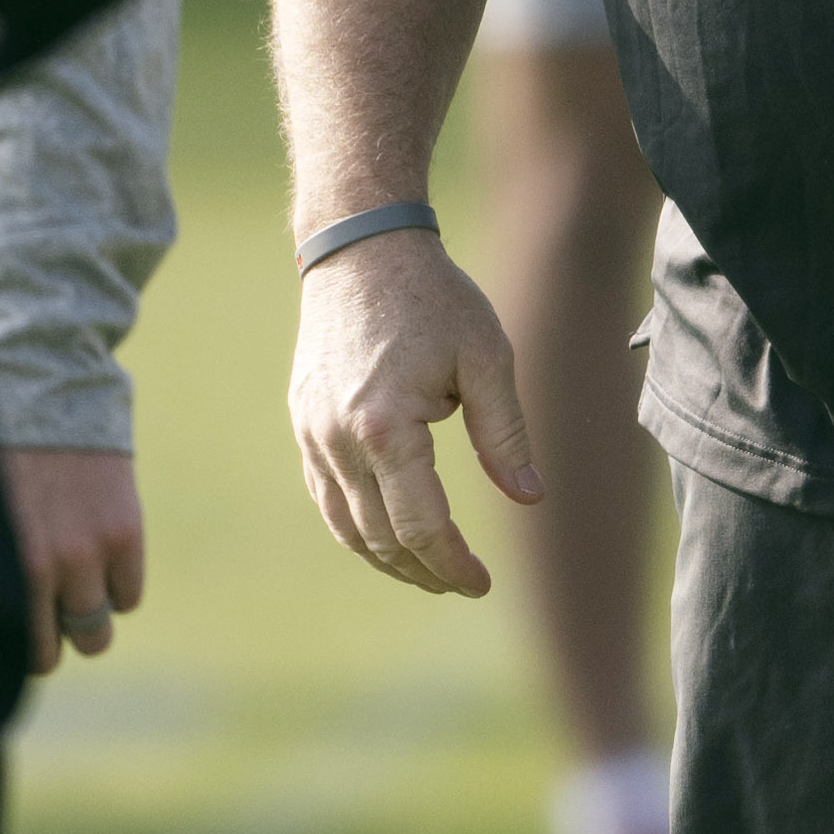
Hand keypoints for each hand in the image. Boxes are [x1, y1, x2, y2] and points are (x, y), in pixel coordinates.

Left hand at [1, 445, 148, 675]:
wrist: (42, 385)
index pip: (5, 646)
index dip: (7, 646)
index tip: (7, 632)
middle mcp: (39, 568)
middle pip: (50, 654)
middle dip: (46, 640)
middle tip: (41, 612)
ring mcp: (86, 553)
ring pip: (95, 636)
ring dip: (85, 620)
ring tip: (74, 588)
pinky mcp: (124, 533)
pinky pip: (129, 598)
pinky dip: (117, 588)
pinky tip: (101, 560)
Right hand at [290, 235, 542, 597]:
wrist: (360, 248)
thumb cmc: (432, 297)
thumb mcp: (487, 357)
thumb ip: (506, 433)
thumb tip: (529, 496)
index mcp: (386, 427)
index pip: (420, 525)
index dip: (453, 563)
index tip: (481, 584)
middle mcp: (339, 439)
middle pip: (380, 537)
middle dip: (424, 571)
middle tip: (462, 585)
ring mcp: (313, 433)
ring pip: (345, 526)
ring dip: (387, 560)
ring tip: (428, 572)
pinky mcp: (303, 423)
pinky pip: (325, 496)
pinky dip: (356, 528)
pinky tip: (388, 536)